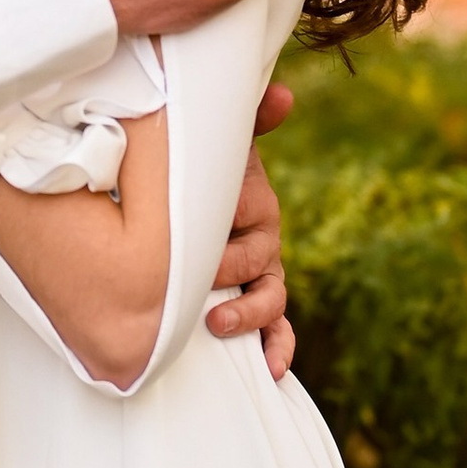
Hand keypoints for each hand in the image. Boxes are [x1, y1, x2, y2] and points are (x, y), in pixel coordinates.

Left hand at [206, 79, 293, 378]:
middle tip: (200, 286)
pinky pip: (276, 330)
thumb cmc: (200, 170)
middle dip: (229, 274)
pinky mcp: (252, 303)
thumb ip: (247, 121)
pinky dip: (277, 349)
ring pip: (270, 300)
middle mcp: (262, 241)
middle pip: (256, 262)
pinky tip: (272, 373)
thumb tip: (284, 94)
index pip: (252, 218)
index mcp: (254, 205)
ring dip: (251, 316)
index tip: (211, 239)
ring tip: (220, 326)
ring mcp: (258, 276)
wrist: (182, 196)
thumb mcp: (219, 144)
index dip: (235, 230)